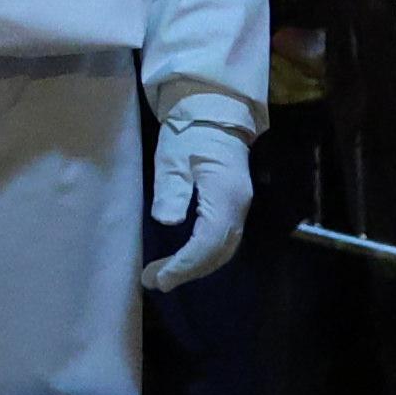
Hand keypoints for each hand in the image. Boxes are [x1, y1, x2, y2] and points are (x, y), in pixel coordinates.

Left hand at [140, 109, 251, 288]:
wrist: (214, 113)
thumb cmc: (189, 133)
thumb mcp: (173, 156)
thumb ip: (171, 188)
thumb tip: (167, 220)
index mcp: (226, 195)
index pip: (207, 241)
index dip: (185, 264)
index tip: (160, 278)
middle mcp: (239, 207)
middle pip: (218, 252)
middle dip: (187, 271)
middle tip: (154, 281)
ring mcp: (240, 208)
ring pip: (223, 249)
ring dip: (195, 267)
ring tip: (163, 276)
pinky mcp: (235, 207)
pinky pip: (223, 241)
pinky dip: (203, 256)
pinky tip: (183, 260)